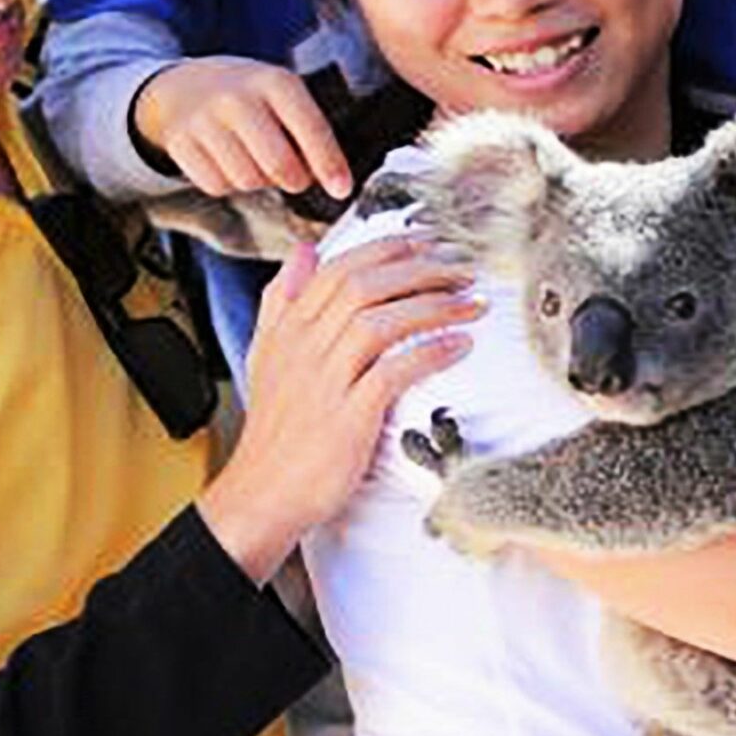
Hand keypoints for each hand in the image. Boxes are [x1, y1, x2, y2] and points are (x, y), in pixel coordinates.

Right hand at [135, 57, 351, 199]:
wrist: (182, 86)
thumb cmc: (245, 95)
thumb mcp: (280, 93)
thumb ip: (307, 129)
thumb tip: (330, 178)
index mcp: (273, 81)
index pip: (310, 127)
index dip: (329, 164)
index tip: (342, 189)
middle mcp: (238, 98)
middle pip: (279, 164)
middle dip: (294, 179)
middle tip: (294, 177)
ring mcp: (204, 119)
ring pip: (247, 180)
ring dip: (258, 181)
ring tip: (253, 159)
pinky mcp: (179, 142)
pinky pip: (217, 185)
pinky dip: (227, 183)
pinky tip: (226, 162)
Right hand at [198, 237, 480, 581]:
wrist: (263, 493)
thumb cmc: (275, 429)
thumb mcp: (267, 354)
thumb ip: (283, 299)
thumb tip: (305, 250)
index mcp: (289, 328)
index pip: (339, 268)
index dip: (388, 250)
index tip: (427, 243)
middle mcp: (304, 347)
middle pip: (364, 287)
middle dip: (419, 270)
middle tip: (461, 269)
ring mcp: (324, 382)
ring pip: (379, 322)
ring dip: (433, 306)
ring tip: (471, 303)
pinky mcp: (346, 418)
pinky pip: (392, 373)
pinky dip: (429, 354)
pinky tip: (459, 347)